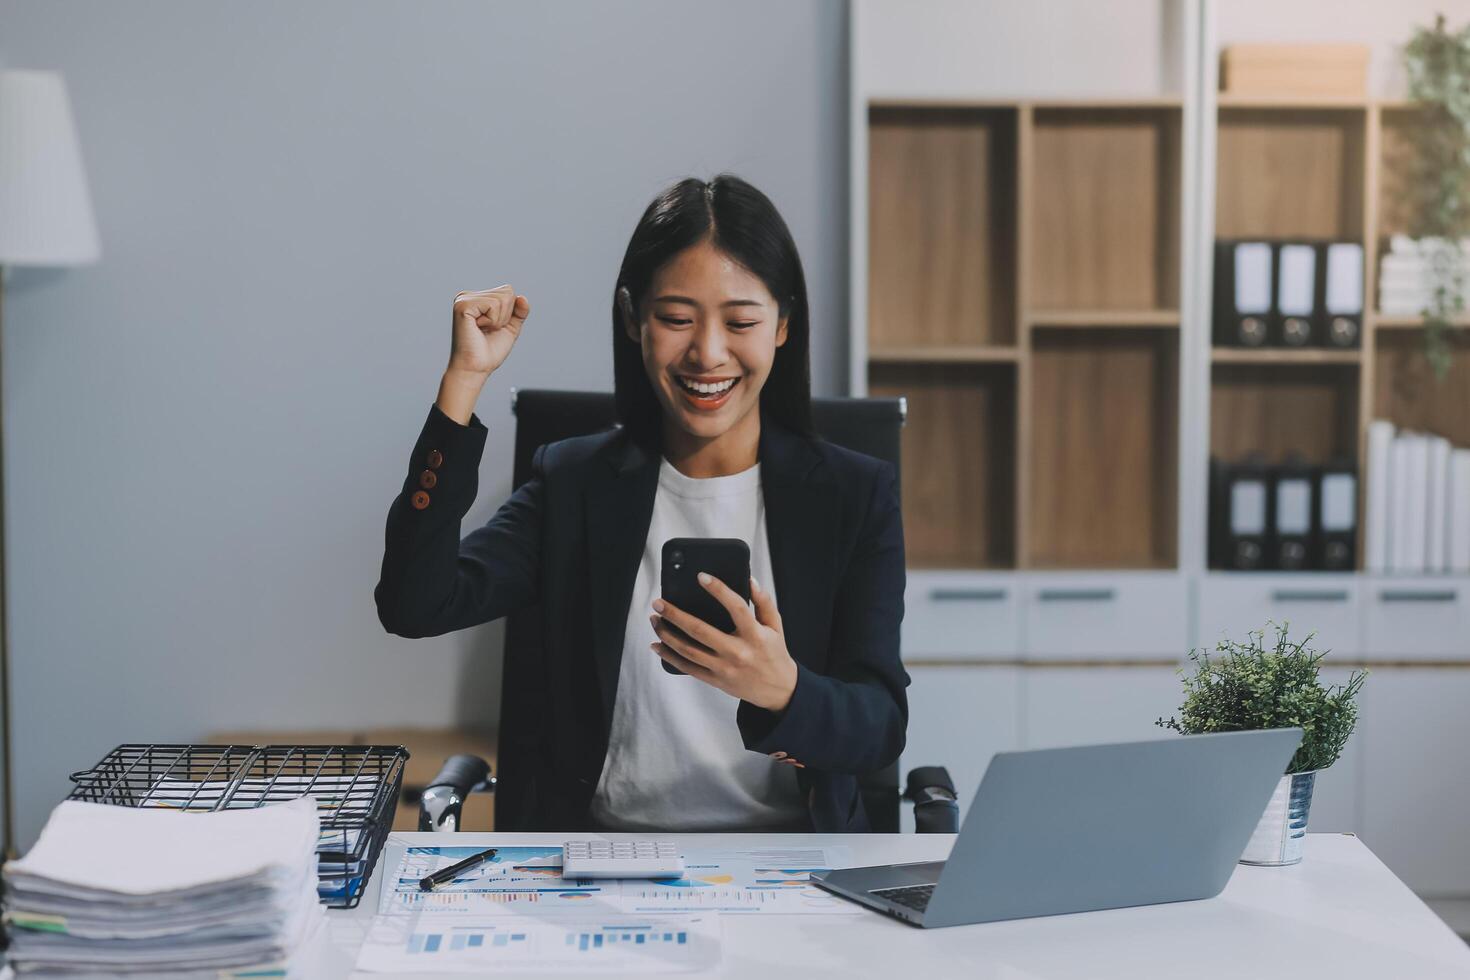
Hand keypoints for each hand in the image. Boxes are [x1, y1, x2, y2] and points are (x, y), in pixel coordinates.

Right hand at [447, 284, 530, 378]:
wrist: (475, 368)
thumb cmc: (489, 351)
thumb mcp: (510, 328)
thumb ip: (519, 311)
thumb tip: (522, 297)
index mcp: (477, 298)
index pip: (508, 291)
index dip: (509, 313)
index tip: (493, 327)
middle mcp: (468, 295)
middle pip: (507, 292)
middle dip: (505, 315)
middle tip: (488, 330)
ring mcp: (463, 299)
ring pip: (502, 298)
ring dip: (498, 320)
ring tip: (483, 330)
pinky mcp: (463, 305)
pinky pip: (493, 304)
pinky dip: (493, 320)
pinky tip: (478, 328)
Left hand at [650, 575, 797, 712]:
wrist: (778, 690)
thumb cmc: (775, 653)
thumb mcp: (775, 626)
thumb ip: (763, 602)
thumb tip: (749, 580)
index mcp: (754, 634)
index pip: (736, 606)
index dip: (718, 589)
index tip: (701, 576)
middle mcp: (737, 651)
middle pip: (700, 630)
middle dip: (675, 615)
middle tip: (659, 602)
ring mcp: (724, 668)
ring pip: (688, 650)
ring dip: (667, 634)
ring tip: (655, 620)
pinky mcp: (715, 680)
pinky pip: (687, 667)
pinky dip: (669, 656)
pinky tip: (657, 645)